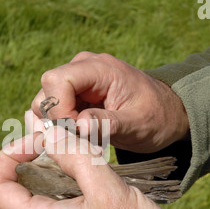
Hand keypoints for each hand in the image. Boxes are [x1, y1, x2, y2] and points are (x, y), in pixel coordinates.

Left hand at [0, 126, 197, 208]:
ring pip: (31, 204)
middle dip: (27, 161)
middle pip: (12, 194)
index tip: (36, 142)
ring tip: (68, 156)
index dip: (8, 156)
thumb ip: (74, 156)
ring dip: (43, 176)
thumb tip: (51, 135)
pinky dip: (56, 192)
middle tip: (52, 142)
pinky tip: (80, 179)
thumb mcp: (109, 190)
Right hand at [28, 52, 188, 152]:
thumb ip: (109, 123)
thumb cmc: (156, 116)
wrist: (165, 113)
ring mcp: (76, 82)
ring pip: (44, 104)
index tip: (76, 132)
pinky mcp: (73, 95)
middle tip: (81, 140)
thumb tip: (80, 126)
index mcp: (100, 68)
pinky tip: (81, 138)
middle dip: (56, 121)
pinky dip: (60, 129)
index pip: (57, 80)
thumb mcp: (138, 124)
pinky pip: (52, 112)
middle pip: (46, 92)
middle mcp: (82, 68)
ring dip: (57, 127)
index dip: (59, 109)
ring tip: (84, 140)